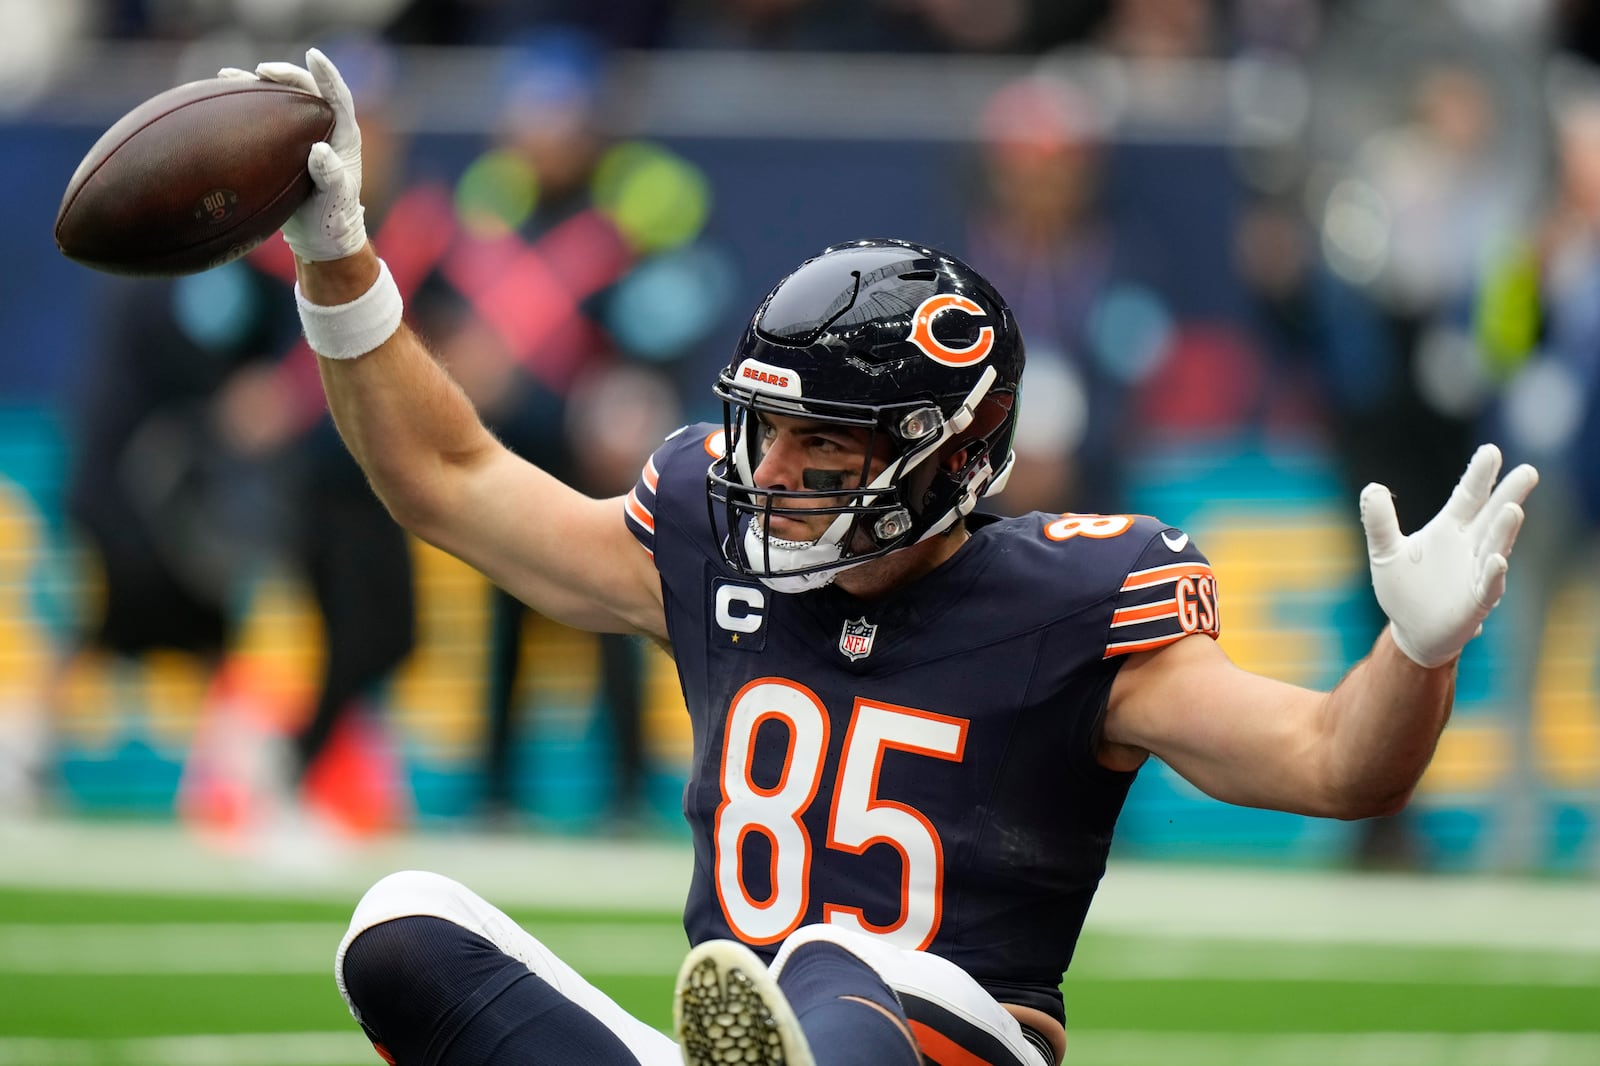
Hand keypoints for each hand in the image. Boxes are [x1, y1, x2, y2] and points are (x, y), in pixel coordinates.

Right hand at [218, 49, 365, 261]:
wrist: (321, 237)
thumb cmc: (333, 220)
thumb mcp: (335, 203)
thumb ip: (331, 178)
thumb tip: (319, 150)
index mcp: (345, 139)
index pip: (339, 98)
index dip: (327, 75)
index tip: (313, 55)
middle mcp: (325, 131)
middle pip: (308, 91)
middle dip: (286, 75)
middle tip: (262, 71)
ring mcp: (303, 136)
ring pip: (283, 101)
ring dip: (259, 85)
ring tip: (230, 76)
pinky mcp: (283, 145)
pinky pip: (265, 118)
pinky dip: (246, 105)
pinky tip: (222, 98)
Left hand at [1360, 444, 1537, 667]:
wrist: (1412, 631)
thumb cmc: (1405, 588)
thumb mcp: (1385, 552)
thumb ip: (1379, 522)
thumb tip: (1372, 487)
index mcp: (1449, 529)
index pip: (1468, 496)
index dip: (1479, 476)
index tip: (1491, 451)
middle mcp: (1470, 546)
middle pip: (1492, 516)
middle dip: (1509, 495)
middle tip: (1528, 471)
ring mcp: (1477, 572)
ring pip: (1495, 546)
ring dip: (1504, 530)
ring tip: (1513, 509)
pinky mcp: (1477, 601)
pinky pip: (1489, 585)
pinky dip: (1493, 573)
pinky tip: (1497, 560)